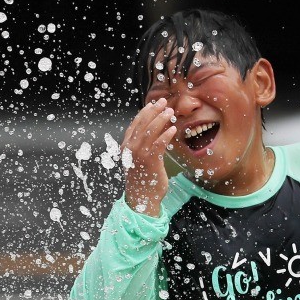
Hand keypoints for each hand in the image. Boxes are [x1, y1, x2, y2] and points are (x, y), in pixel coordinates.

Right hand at [120, 98, 176, 215]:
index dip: (145, 112)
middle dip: (154, 111)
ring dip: (161, 119)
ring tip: (170, 112)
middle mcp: (130, 148)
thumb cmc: (142, 177)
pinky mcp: (150, 161)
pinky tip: (173, 129)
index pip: (135, 124)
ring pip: (150, 131)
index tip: (154, 104)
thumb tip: (155, 130)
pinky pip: (158, 144)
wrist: (141, 196)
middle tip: (164, 102)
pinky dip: (165, 135)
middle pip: (142, 124)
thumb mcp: (138, 158)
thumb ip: (143, 145)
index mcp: (126, 146)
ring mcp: (139, 154)